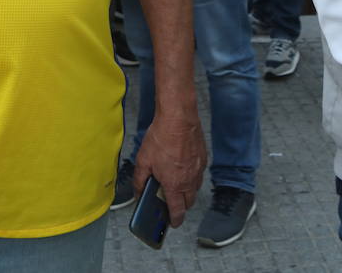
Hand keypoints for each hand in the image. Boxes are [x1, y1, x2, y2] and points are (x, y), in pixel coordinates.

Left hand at [133, 106, 206, 226]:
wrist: (179, 118)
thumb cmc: (161, 137)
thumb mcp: (143, 161)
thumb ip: (139, 180)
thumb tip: (138, 192)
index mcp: (174, 184)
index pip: (178, 210)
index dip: (175, 220)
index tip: (173, 223)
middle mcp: (189, 180)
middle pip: (189, 202)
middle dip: (181, 206)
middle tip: (172, 203)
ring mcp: (198, 169)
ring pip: (195, 188)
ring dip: (187, 191)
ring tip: (176, 184)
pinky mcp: (203, 158)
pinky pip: (199, 174)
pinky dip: (192, 176)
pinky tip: (182, 167)